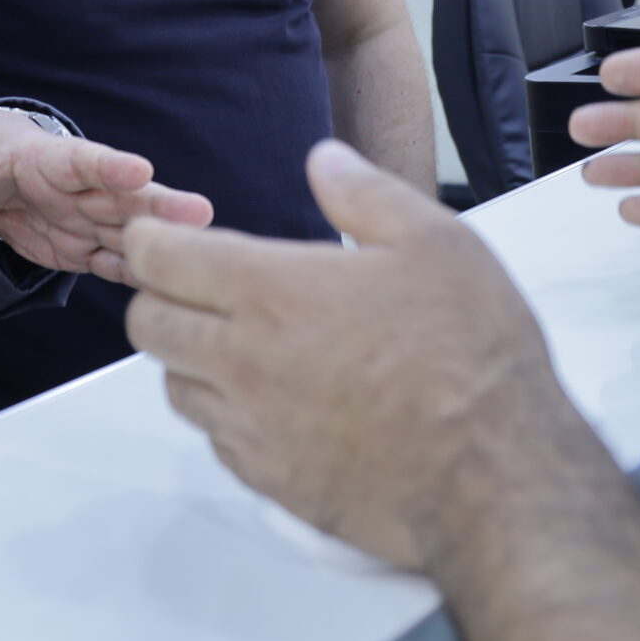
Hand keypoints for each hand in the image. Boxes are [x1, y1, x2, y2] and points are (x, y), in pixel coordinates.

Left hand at [0, 110, 210, 282]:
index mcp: (50, 157)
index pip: (83, 160)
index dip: (111, 166)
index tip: (140, 171)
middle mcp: (80, 188)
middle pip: (125, 197)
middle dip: (161, 205)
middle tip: (200, 213)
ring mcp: (88, 219)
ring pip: (131, 233)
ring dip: (163, 246)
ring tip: (206, 257)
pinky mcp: (84, 248)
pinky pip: (114, 263)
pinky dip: (138, 275)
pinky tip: (168, 290)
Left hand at [124, 141, 581, 569]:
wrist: (491, 474)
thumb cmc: (470, 354)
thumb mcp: (435, 242)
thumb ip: (365, 193)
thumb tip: (323, 160)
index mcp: (272, 292)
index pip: (161, 260)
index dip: (150, 239)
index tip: (163, 235)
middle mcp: (243, 361)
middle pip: (148, 325)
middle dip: (158, 296)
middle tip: (197, 285)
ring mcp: (252, 428)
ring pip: (174, 387)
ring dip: (190, 358)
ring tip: (239, 341)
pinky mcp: (271, 481)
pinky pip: (215, 440)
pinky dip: (225, 414)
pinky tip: (272, 400)